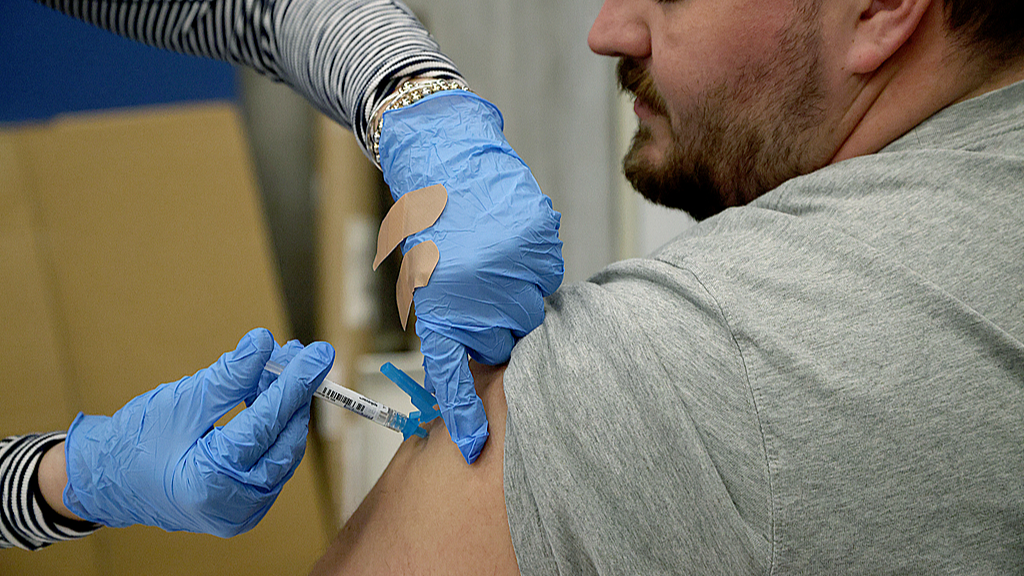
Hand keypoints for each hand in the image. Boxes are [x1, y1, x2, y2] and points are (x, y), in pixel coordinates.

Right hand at [62, 328, 333, 536]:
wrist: (109, 480)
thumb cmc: (135, 441)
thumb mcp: (181, 401)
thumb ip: (228, 376)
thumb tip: (264, 343)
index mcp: (208, 482)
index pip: (265, 425)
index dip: (294, 384)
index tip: (317, 353)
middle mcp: (231, 506)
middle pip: (282, 440)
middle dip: (294, 393)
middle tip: (298, 353)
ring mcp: (241, 512)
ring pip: (282, 450)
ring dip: (286, 407)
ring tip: (279, 366)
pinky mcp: (245, 506)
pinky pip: (272, 460)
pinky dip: (274, 427)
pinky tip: (268, 395)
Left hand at [379, 91, 563, 463]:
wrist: (442, 155)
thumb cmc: (431, 219)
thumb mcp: (426, 274)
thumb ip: (458, 314)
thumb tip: (495, 346)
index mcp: (442, 302)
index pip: (455, 370)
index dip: (465, 411)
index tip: (474, 447)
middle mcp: (479, 290)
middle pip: (509, 337)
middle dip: (499, 322)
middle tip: (479, 287)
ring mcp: (512, 265)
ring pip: (534, 302)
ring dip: (518, 288)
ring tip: (491, 252)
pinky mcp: (539, 238)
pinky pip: (546, 269)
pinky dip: (532, 261)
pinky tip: (508, 236)